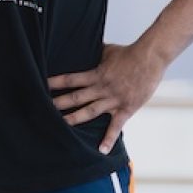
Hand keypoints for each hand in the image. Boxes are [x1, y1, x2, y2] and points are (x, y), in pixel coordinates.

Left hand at [48, 41, 166, 153]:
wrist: (149, 59)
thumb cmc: (128, 53)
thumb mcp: (107, 50)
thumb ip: (94, 51)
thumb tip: (82, 42)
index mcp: (96, 73)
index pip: (71, 79)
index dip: (56, 82)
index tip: (43, 85)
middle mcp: (102, 88)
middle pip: (76, 97)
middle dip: (60, 103)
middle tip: (44, 108)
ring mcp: (113, 99)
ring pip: (90, 111)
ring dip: (76, 119)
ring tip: (62, 125)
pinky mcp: (126, 108)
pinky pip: (116, 126)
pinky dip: (109, 139)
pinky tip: (102, 149)